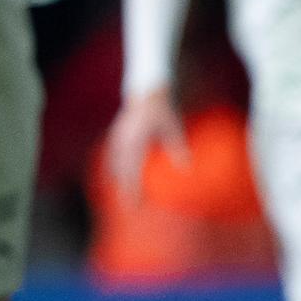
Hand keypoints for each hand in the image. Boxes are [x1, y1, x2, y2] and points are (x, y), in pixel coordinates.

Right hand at [106, 87, 189, 202]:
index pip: (131, 169)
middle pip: (120, 170)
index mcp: (135, 139)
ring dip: (119, 180)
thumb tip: (187, 169)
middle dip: (124, 189)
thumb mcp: (173, 126)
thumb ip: (177, 146)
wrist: (146, 92)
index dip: (132, 188)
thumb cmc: (163, 110)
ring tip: (124, 196)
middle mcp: (123, 140)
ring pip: (115, 164)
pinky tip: (118, 177)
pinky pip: (114, 156)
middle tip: (131, 208)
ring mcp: (118, 138)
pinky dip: (115, 169)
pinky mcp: (118, 136)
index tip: (136, 203)